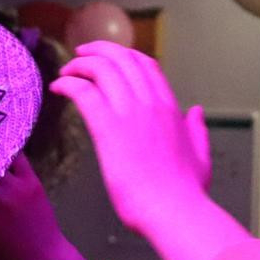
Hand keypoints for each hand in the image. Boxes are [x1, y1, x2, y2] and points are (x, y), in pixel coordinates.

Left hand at [51, 41, 210, 234]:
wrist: (173, 209)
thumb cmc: (185, 191)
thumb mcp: (200, 154)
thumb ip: (197, 130)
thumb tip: (196, 112)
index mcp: (170, 107)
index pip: (146, 65)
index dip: (124, 55)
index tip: (108, 57)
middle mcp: (150, 102)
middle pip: (122, 58)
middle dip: (98, 50)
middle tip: (81, 54)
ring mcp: (129, 112)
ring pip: (101, 69)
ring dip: (79, 64)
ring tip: (66, 71)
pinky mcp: (108, 127)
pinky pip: (83, 92)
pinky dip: (67, 84)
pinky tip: (58, 88)